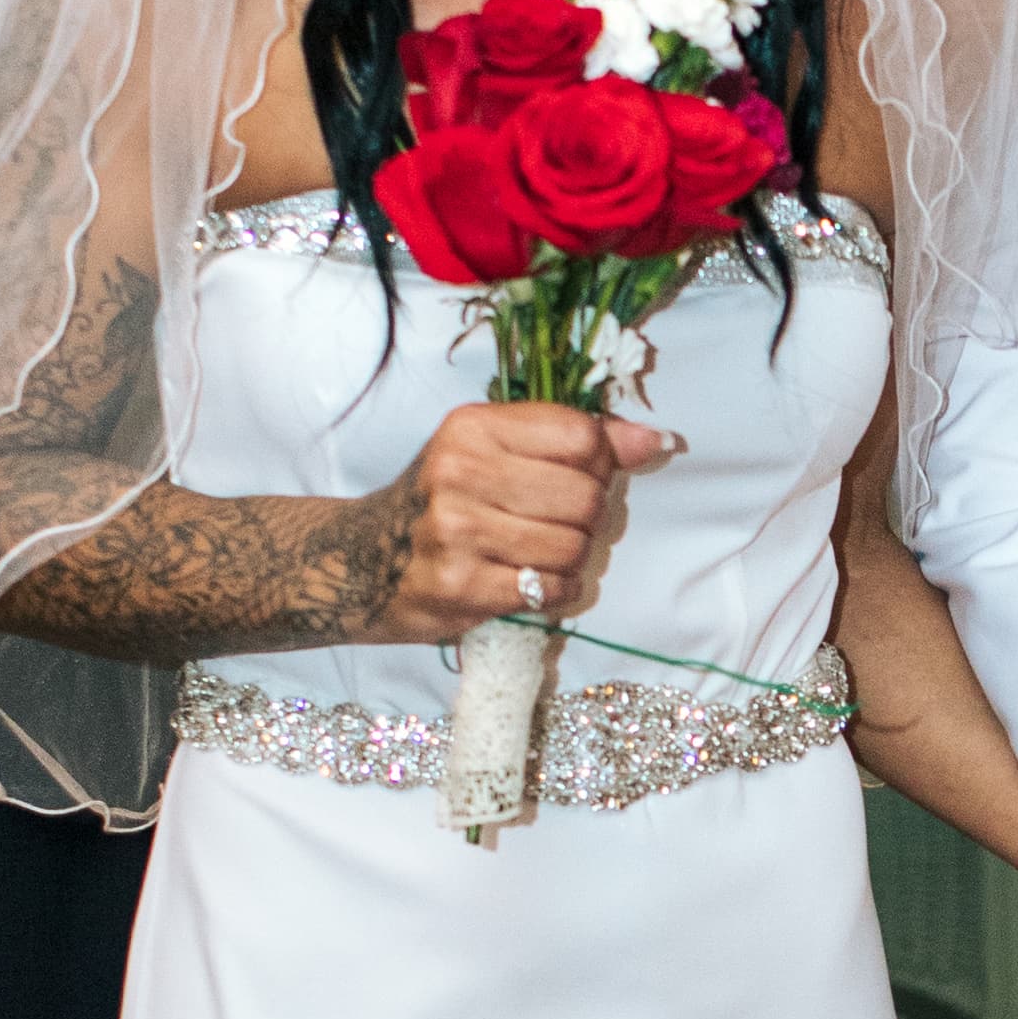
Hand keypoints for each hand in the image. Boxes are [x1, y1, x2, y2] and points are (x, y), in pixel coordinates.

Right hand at [369, 399, 671, 644]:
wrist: (361, 563)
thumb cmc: (442, 500)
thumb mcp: (493, 451)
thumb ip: (572, 440)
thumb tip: (656, 440)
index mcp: (472, 427)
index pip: (582, 437)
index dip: (599, 462)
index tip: (578, 475)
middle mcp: (460, 473)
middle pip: (586, 497)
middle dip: (587, 516)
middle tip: (556, 522)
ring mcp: (456, 532)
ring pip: (574, 547)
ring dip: (570, 558)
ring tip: (538, 554)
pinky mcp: (460, 588)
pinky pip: (551, 590)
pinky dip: (553, 590)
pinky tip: (527, 581)